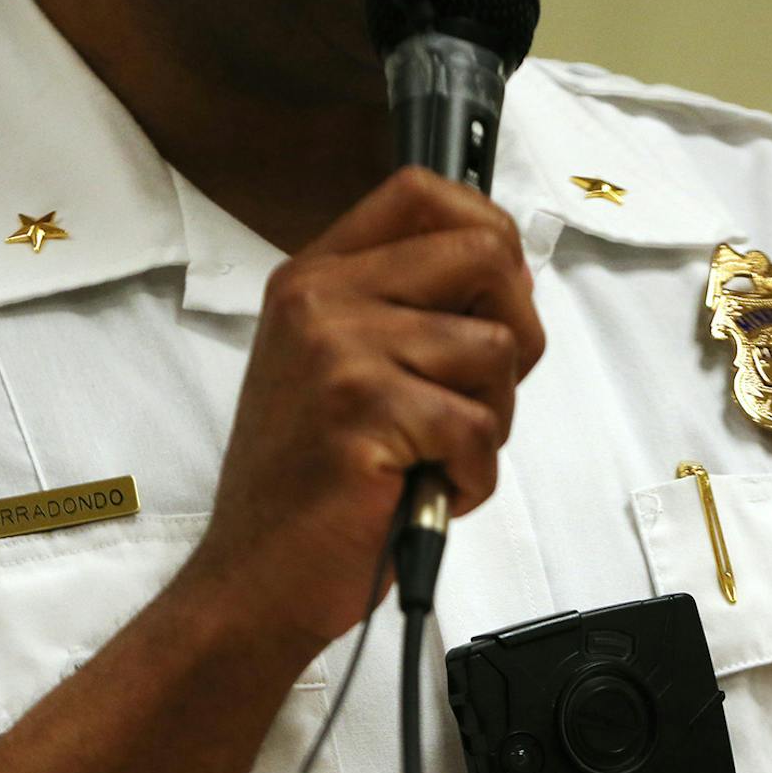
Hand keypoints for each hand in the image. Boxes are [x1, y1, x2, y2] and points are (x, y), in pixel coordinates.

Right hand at [187, 166, 546, 651]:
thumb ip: (410, 314)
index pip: (422, 193)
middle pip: (485, 255)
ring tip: (437, 459)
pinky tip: (427, 493)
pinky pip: (478, 427)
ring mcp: (339, 350)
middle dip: (517, 334)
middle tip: (479, 399)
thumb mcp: (345, 373)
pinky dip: (472, 478)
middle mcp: (322, 298)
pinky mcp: (365, 411)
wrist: (254, 580)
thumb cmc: (315, 489)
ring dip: (491, 423)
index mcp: (316, 278)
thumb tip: (510, 273)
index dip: (490, 234)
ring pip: (495, 350)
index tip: (496, 299)